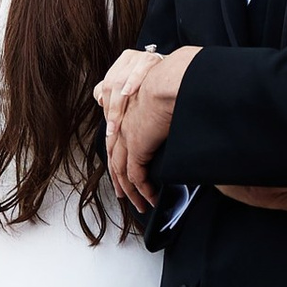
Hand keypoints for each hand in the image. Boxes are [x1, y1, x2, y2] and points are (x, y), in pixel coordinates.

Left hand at [97, 43, 198, 210]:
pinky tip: (150, 198)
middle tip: (123, 194)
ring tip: (140, 204)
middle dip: (118, 179)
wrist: (171, 82)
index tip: (125, 171)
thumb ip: (162, 108)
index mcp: (127, 113)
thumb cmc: (172, 84)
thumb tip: (170, 116)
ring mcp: (126, 136)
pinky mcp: (136, 147)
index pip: (117, 141)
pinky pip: (135, 175)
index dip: (119, 158)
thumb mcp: (163, 96)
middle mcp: (122, 125)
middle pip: (115, 159)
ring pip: (122, 171)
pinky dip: (142, 189)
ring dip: (130, 190)